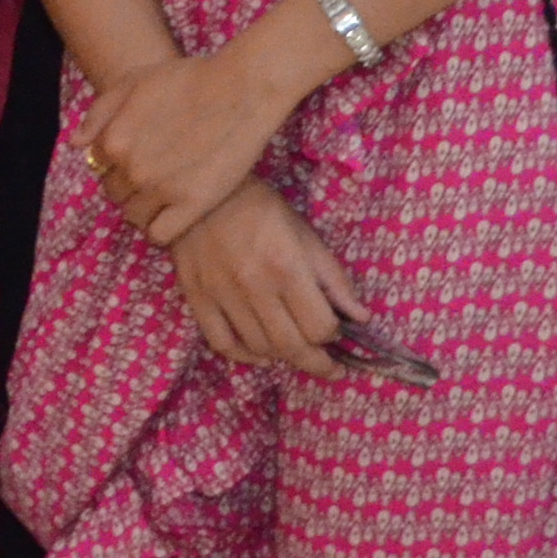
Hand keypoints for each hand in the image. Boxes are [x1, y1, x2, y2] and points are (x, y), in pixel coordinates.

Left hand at [83, 46, 303, 248]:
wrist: (241, 89)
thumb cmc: (188, 79)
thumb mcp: (132, 83)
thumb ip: (98, 114)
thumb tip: (77, 145)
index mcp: (113, 140)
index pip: (100, 168)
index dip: (117, 163)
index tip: (140, 157)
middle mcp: (131, 168)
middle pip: (115, 194)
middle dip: (129, 186)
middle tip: (156, 174)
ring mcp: (161, 189)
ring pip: (134, 216)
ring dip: (144, 208)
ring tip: (166, 194)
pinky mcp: (192, 204)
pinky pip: (160, 234)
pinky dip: (161, 228)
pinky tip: (175, 213)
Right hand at [164, 180, 363, 377]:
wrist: (201, 191)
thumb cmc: (261, 208)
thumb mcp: (306, 235)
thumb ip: (333, 279)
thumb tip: (360, 318)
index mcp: (287, 267)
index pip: (319, 326)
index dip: (334, 335)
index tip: (338, 332)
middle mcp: (254, 286)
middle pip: (291, 346)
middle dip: (316, 363)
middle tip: (328, 367)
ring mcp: (221, 294)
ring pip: (259, 348)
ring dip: (283, 357)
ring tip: (296, 351)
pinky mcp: (196, 296)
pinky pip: (221, 343)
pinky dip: (244, 356)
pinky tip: (260, 354)